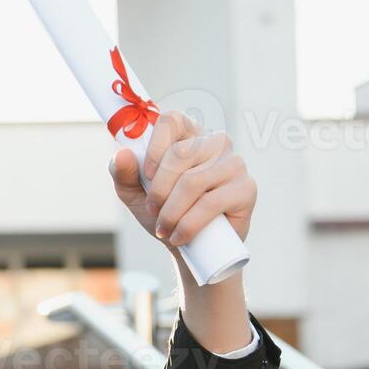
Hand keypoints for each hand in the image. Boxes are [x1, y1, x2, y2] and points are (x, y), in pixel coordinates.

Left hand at [108, 111, 255, 250]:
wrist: (190, 248)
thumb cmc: (163, 213)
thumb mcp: (135, 193)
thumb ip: (123, 173)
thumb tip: (122, 154)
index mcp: (188, 135)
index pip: (171, 120)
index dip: (153, 148)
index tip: (146, 176)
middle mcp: (215, 142)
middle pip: (179, 154)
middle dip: (158, 190)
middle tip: (153, 211)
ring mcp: (234, 163)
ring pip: (192, 181)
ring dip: (171, 212)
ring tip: (165, 228)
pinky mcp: (246, 188)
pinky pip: (211, 203)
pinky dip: (188, 224)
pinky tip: (179, 235)